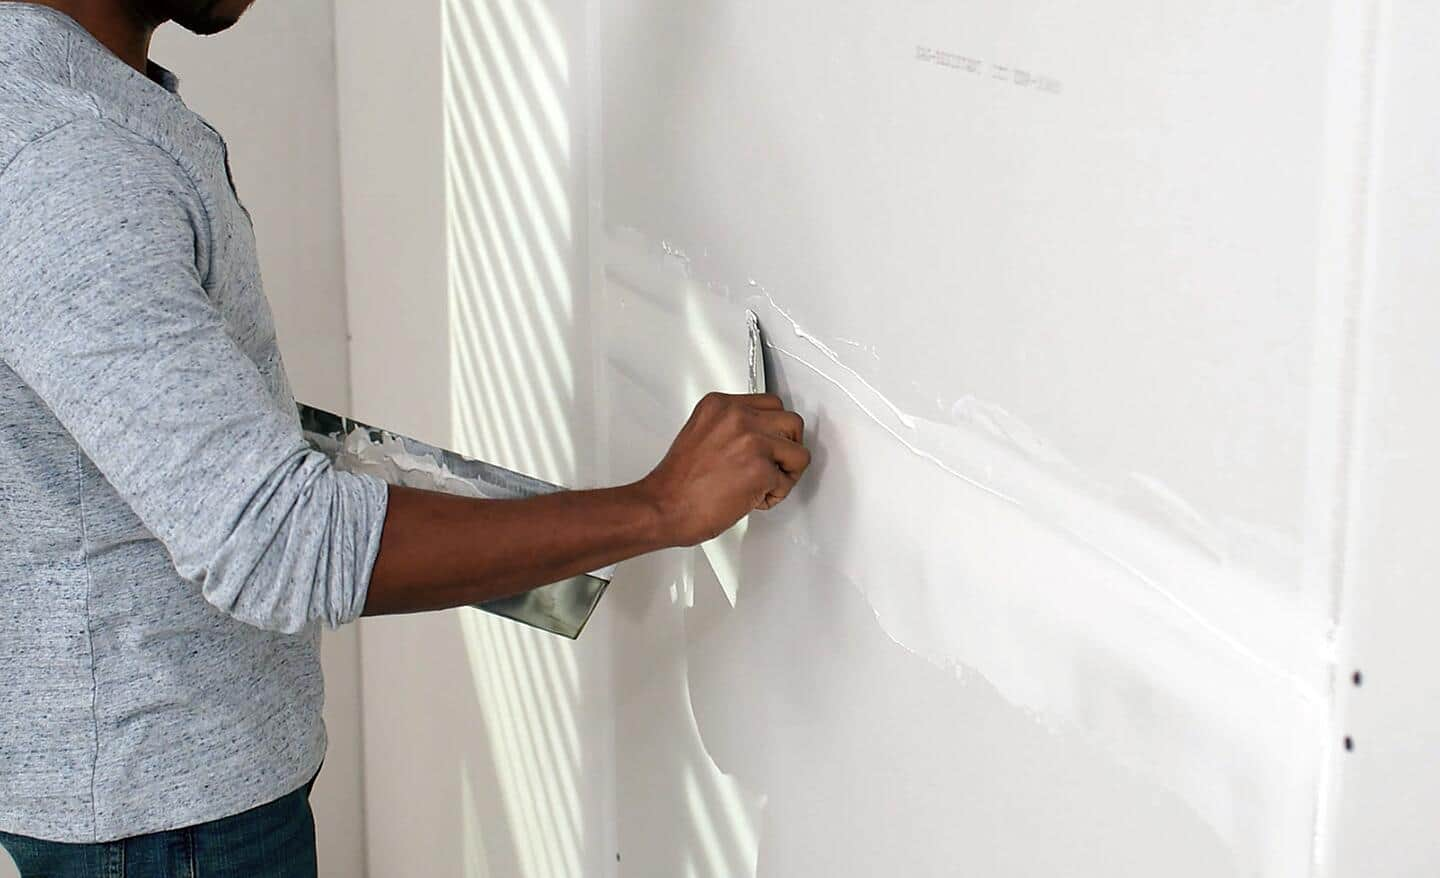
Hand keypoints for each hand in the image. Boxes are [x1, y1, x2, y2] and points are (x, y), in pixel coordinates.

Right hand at [640, 392, 810, 546]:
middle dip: (787, 447)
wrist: (664, 507)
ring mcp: (751, 441)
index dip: (773, 429)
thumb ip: (729, 426)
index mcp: (720, 405)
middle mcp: (737, 417)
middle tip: (773, 464)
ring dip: (787, 471)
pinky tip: (754, 499)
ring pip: (798, 452)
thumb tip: (757, 433)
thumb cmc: (678, 482)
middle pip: (791, 423)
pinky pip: (787, 482)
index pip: (770, 403)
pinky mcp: (761, 470)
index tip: (769, 442)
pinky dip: (775, 496)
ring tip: (765, 483)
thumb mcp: (701, 433)